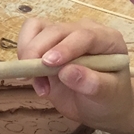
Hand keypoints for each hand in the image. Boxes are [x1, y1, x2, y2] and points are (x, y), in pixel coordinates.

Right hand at [17, 18, 133, 129]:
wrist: (100, 105)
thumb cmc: (110, 99)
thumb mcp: (108, 96)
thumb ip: (93, 84)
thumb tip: (67, 72)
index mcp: (107, 40)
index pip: (84, 35)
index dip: (65, 47)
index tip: (49, 63)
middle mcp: (84, 31)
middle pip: (55, 30)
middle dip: (38, 51)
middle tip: (33, 78)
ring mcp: (64, 35)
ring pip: (36, 28)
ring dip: (28, 53)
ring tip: (35, 81)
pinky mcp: (47, 42)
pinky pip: (28, 36)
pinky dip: (23, 53)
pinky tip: (30, 76)